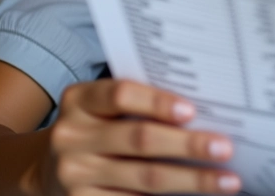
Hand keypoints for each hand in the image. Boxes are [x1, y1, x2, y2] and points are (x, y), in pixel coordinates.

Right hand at [42, 78, 240, 194]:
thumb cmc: (98, 125)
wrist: (47, 166)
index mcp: (80, 100)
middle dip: (188, 144)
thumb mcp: (105, 106)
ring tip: (227, 179)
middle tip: (225, 147)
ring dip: (191, 180)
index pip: (121, 93)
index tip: (192, 111)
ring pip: (144, 178)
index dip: (157, 102)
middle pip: (139, 139)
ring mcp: (73, 176)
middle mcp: (71, 136)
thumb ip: (141, 102)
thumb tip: (206, 111)